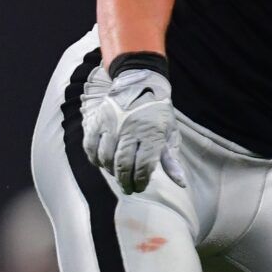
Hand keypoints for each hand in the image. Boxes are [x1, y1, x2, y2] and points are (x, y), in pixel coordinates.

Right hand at [81, 58, 184, 193]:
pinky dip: (94, 158)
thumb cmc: (157, 113)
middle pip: (123, 165)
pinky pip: (90, 146)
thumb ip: (171, 160)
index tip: (140, 187)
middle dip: (125, 181)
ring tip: (116, 175)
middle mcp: (130, 130)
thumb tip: (180, 183)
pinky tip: (102, 163)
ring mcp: (111, 125)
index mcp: (151, 134)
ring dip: (110, 171)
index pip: (143, 167)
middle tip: (127, 188)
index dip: (140, 182)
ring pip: (105, 158)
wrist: (140, 83)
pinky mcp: (98, 121)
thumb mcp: (169, 134)